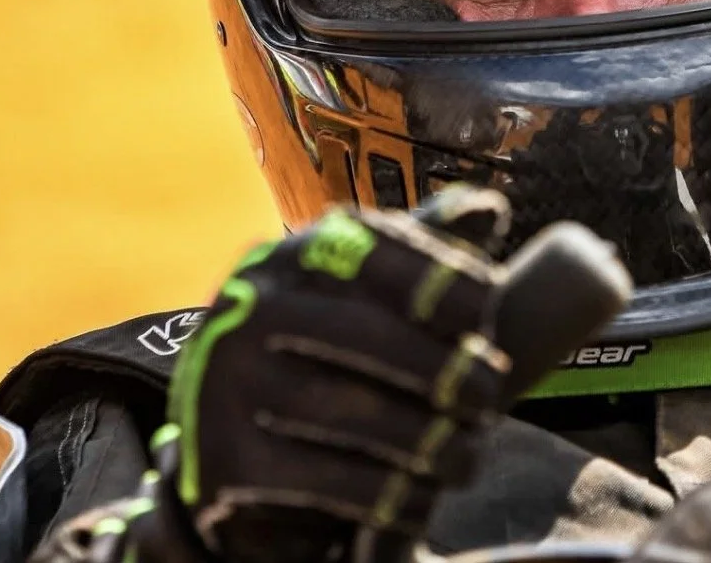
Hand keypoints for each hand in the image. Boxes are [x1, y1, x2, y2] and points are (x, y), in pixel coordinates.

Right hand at [166, 189, 516, 562]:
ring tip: (467, 456)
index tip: (487, 306)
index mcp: (294, 256)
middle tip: (490, 394)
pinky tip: (421, 502)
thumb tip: (488, 208)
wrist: (225, 429)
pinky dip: (377, 494)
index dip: (432, 272)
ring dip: (416, 437)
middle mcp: (250, 305)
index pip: (366, 245)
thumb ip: (424, 249)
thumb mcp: (366, 289)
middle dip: (434, 364)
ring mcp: (226, 380)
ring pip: (335, 406)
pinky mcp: (220, 457)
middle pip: (354, 328)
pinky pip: (310, 479)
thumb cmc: (323, 346)